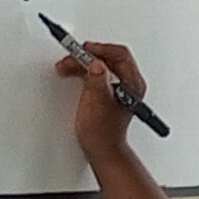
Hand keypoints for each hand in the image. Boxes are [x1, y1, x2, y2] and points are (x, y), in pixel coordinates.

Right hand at [55, 37, 147, 168]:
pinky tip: (72, 73)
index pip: (119, 55)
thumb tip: (95, 64)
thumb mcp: (97, 103)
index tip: (83, 49)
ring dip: (83, 63)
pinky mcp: (108, 93)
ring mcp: (119, 89)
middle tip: (71, 58)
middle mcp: (129, 84)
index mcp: (132, 84)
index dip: (100, 49)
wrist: (101, 149)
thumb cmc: (102, 132)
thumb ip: (96, 80)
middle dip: (87, 56)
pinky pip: (97, 74)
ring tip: (66, 66)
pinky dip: (84, 72)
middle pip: (109, 58)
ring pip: (101, 65)